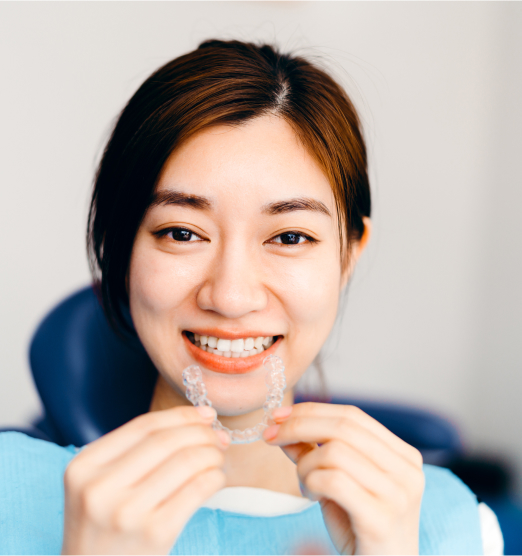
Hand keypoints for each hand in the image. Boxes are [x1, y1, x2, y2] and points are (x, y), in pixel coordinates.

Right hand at [61, 406, 229, 553]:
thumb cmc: (104, 530)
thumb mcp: (98, 487)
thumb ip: (133, 453)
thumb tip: (197, 420)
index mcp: (83, 467)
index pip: (143, 426)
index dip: (180, 415)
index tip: (205, 414)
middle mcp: (100, 488)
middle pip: (166, 441)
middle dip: (201, 432)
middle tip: (219, 436)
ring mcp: (127, 512)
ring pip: (186, 462)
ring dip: (211, 454)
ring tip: (218, 457)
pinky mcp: (154, 534)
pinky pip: (197, 489)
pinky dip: (214, 477)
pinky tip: (216, 478)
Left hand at [263, 402, 424, 554]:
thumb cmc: (360, 530)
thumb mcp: (337, 483)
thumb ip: (315, 452)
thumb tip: (282, 424)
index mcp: (403, 456)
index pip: (352, 415)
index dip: (312, 410)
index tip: (277, 415)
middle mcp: (407, 471)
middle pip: (343, 427)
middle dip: (298, 426)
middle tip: (270, 437)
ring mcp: (398, 495)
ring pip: (334, 452)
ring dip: (305, 464)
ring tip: (305, 484)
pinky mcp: (381, 519)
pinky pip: (333, 481)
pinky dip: (311, 483)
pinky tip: (312, 497)